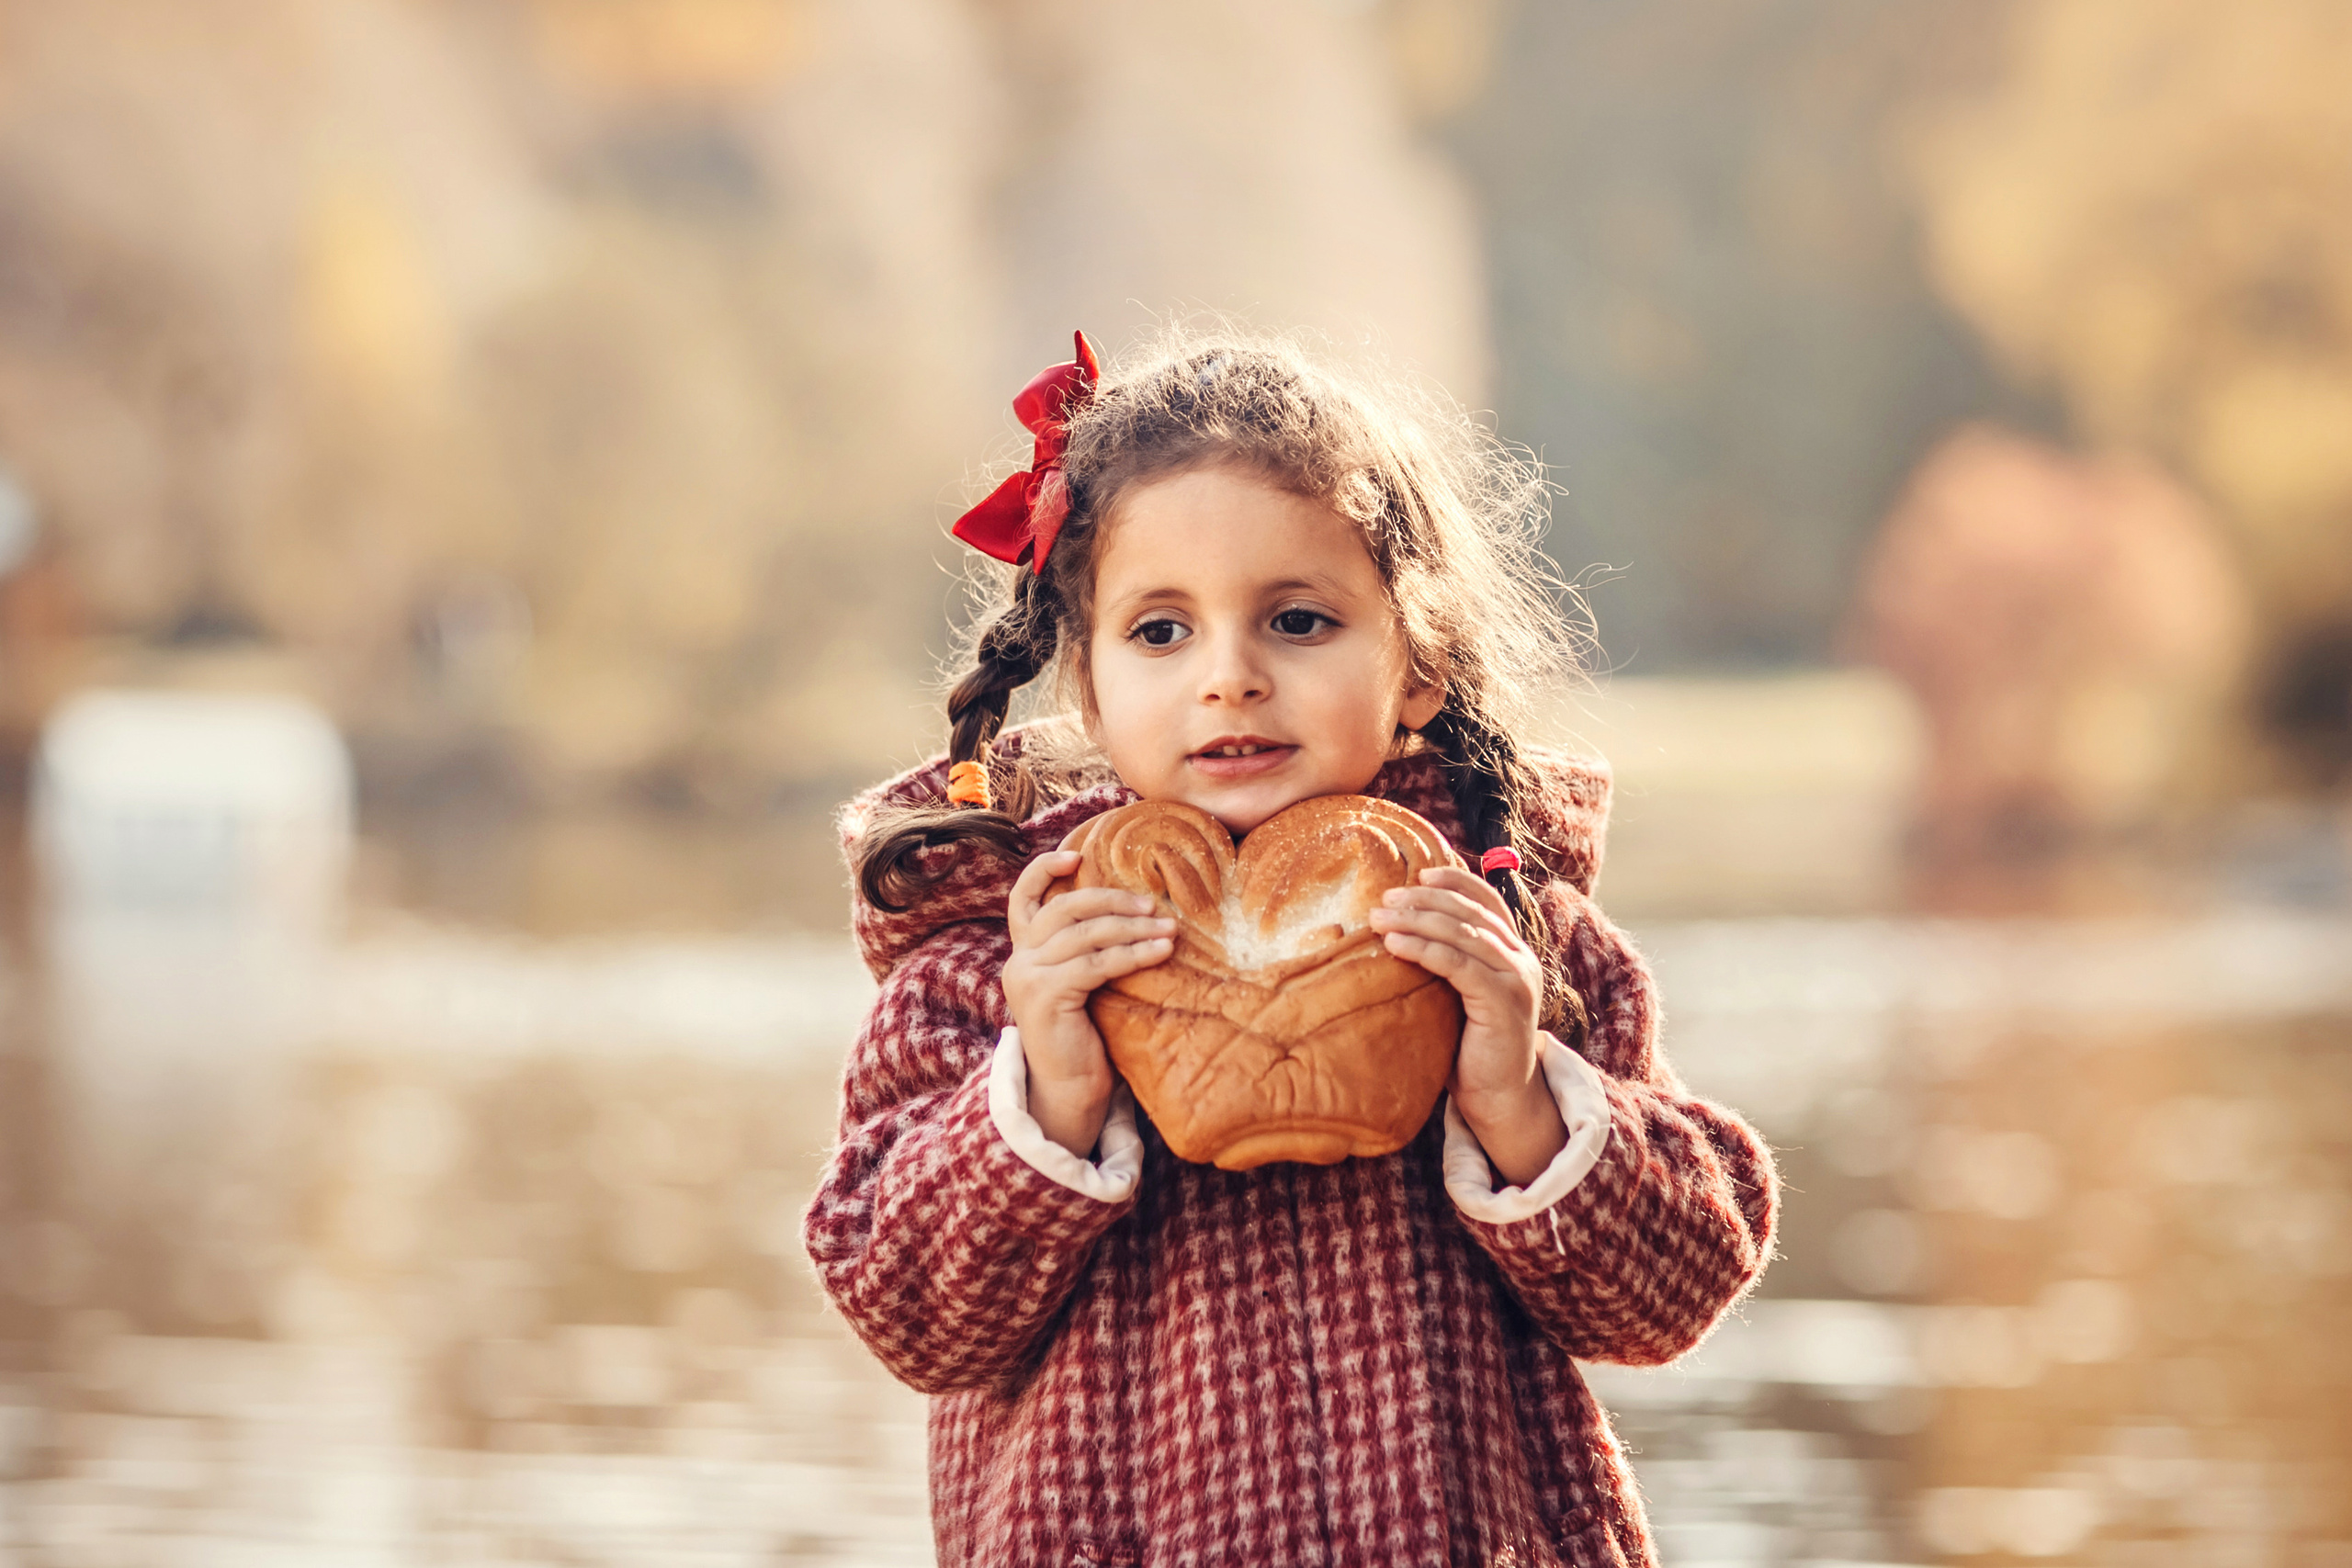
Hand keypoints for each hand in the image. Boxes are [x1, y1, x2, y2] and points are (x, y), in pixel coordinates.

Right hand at [1001, 844, 1176, 1158]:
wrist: (1069, 1090)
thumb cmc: (1085, 1035)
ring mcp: (1028, 976)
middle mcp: (1019, 959)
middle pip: (1065, 908)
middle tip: (1153, 904)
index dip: (1044, 869)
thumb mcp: (1080, 983)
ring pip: (1085, 933)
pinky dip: (1132, 954)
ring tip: (1168, 928)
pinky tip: (1160, 952)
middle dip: (1112, 899)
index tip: (1077, 854)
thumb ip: (1085, 950)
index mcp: (1023, 952)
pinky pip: (1096, 963)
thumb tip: (1134, 911)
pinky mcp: (1045, 995)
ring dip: (1132, 927)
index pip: (1022, 898)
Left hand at [1369, 865, 1566, 1186]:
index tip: (1418, 874)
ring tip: (1379, 918)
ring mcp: (1517, 979)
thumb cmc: (1470, 1051)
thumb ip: (1446, 967)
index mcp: (1513, 954)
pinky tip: (1395, 945)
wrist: (1500, 1099)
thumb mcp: (1458, 999)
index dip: (1455, 882)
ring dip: (1417, 921)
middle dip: (1425, 900)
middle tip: (1384, 900)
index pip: (1488, 901)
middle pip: (1471, 913)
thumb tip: (1396, 935)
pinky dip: (1425, 950)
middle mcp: (1521, 960)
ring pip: (1464, 934)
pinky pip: (1460, 965)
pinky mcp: (1505, 1002)